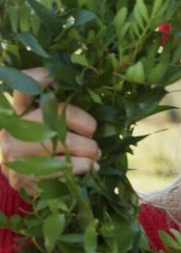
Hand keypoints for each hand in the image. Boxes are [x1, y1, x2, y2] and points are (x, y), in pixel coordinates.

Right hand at [0, 67, 99, 197]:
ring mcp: (17, 152)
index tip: (55, 75)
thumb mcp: (35, 123)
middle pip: (63, 115)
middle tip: (92, 135)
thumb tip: (88, 93)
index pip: (25, 88)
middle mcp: (14, 129)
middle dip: (87, 126)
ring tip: (95, 153)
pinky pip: (68, 166)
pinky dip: (86, 166)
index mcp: (16, 111)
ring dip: (91, 149)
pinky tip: (91, 166)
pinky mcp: (26, 174)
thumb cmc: (33, 145)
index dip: (40, 77)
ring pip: (70, 143)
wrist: (13, 177)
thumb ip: (54, 109)